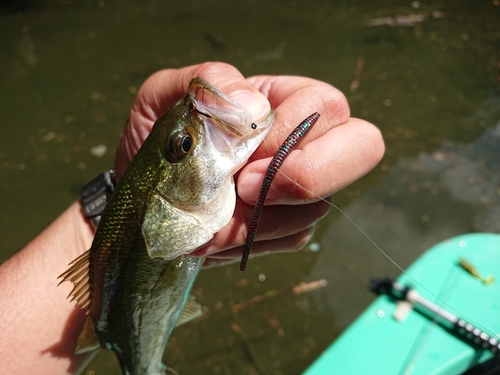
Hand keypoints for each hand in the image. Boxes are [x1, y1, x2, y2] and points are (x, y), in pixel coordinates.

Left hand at [115, 62, 383, 266]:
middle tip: (248, 189)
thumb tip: (254, 105)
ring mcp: (301, 188)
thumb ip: (206, 84)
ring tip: (217, 209)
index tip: (241, 159)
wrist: (147, 201)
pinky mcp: (288, 226)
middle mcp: (304, 141)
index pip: (326, 106)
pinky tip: (222, 228)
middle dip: (309, 176)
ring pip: (321, 204)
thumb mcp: (163, 98)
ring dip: (263, 215)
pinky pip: (295, 236)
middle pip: (362, 147)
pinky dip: (255, 237)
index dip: (291, 136)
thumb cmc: (159, 144)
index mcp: (280, 100)